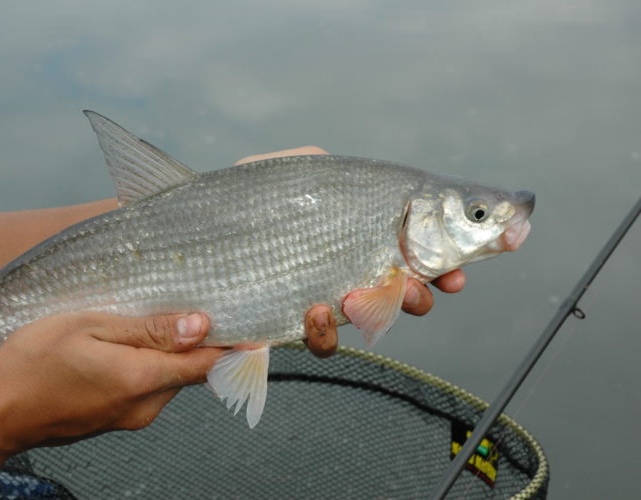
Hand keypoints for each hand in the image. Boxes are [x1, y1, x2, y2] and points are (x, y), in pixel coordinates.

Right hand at [0, 311, 222, 499]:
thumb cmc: (32, 364)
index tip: (253, 324)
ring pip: (170, 378)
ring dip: (171, 352)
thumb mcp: (90, 327)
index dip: (235, 344)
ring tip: (152, 319)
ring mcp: (132, 417)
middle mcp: (145, 406)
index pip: (210, 364)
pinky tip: (129, 344)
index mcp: (142, 379)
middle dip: (200, 341)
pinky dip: (151, 366)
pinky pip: (149, 388)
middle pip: (193, 370)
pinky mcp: (118, 419)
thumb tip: (201, 326)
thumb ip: (149, 330)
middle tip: (194, 303)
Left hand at [238, 148, 467, 357]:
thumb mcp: (290, 170)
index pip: (413, 252)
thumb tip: (360, 174)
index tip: (459, 274)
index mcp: (358, 236)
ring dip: (378, 312)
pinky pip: (321, 342)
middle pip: (403, 293)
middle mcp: (347, 270)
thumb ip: (327, 165)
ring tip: (361, 297)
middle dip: (421, 294)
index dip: (445, 266)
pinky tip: (318, 310)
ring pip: (368, 321)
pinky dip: (326, 332)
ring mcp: (322, 300)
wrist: (191, 240)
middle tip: (420, 289)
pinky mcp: (291, 326)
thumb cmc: (243, 199)